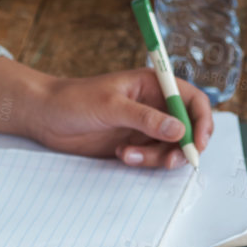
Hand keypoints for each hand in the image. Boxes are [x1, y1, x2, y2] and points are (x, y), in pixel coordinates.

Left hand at [0, 63, 213, 167]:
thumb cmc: (73, 100)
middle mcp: (154, 105)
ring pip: (170, 148)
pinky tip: (122, 155)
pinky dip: (143, 162)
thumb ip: (145, 119)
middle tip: (169, 161)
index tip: (197, 143)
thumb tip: (179, 130)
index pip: (192, 100)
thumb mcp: (110, 106)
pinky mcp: (134, 144)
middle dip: (183, 147)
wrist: (44, 116)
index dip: (202, 121)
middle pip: (188, 128)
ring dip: (156, 157)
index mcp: (153, 85)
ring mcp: (145, 126)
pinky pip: (152, 158)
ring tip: (128, 155)